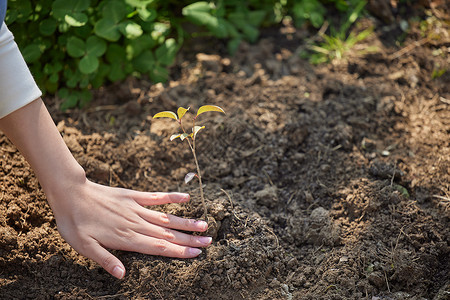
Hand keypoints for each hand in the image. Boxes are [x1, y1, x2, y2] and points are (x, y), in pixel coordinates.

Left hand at [0, 98, 210, 278]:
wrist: (70, 193)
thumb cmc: (75, 223)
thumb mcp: (84, 247)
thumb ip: (106, 260)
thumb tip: (123, 275)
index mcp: (127, 238)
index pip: (158, 247)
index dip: (179, 251)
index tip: (197, 254)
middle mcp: (136, 224)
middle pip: (167, 234)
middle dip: (189, 239)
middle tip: (209, 242)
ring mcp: (136, 208)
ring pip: (166, 218)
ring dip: (185, 222)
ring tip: (203, 225)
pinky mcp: (133, 196)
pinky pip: (156, 197)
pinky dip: (171, 198)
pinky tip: (185, 197)